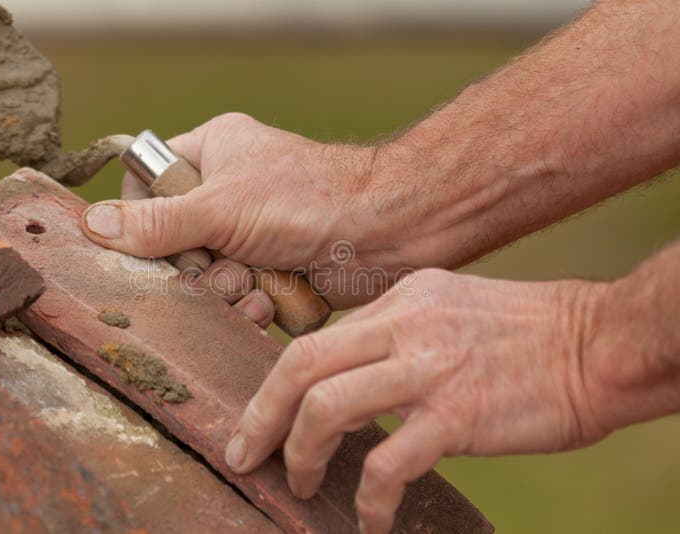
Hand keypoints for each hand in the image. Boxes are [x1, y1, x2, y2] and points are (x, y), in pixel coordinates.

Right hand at [82, 113, 418, 308]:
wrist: (386, 234)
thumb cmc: (309, 198)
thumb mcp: (221, 206)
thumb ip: (155, 221)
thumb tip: (90, 224)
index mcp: (211, 153)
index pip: (146, 183)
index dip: (145, 218)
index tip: (160, 240)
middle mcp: (226, 194)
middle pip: (171, 244)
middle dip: (196, 266)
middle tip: (218, 263)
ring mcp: (250, 236)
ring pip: (206, 279)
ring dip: (228, 289)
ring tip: (256, 279)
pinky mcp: (272, 272)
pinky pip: (239, 300)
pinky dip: (253, 304)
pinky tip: (274, 296)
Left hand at [223, 269, 609, 532]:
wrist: (599, 345)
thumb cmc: (528, 335)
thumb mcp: (449, 310)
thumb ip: (397, 336)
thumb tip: (351, 379)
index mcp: (401, 301)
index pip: (315, 341)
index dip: (275, 384)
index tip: (260, 419)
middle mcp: (406, 325)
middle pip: (301, 364)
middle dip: (260, 415)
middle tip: (244, 454)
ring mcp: (429, 368)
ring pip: (328, 406)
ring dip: (301, 453)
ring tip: (300, 485)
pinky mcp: (458, 414)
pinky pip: (388, 462)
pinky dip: (368, 498)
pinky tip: (370, 519)